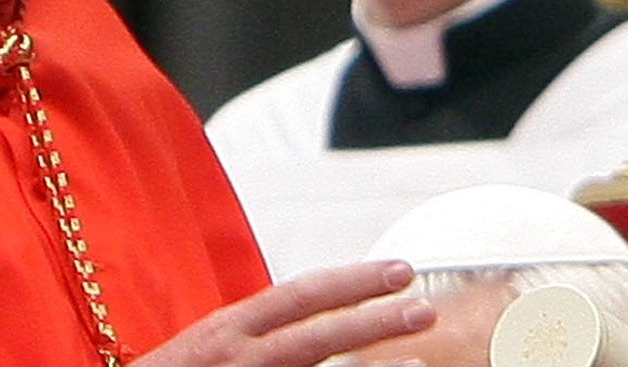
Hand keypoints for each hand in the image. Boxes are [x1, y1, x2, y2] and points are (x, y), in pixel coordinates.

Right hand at [132, 260, 434, 366]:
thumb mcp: (204, 349)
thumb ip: (248, 336)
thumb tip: (298, 324)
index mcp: (226, 330)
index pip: (298, 294)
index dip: (351, 281)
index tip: (395, 271)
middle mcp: (236, 356)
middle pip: (317, 332)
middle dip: (374, 317)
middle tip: (423, 306)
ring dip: (372, 366)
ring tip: (420, 358)